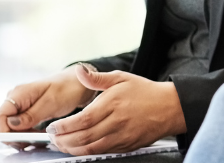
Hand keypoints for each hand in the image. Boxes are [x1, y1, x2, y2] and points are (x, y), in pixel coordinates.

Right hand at [0, 65, 96, 133]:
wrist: (80, 83)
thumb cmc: (68, 89)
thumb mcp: (51, 103)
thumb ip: (31, 115)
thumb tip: (11, 125)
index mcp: (19, 93)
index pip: (0, 116)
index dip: (5, 131)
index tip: (19, 141)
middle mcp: (16, 98)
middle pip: (4, 123)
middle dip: (14, 135)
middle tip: (30, 143)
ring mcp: (21, 103)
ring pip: (12, 125)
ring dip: (21, 135)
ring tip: (36, 139)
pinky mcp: (27, 109)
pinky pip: (21, 124)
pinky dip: (27, 131)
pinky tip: (38, 134)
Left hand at [44, 65, 184, 154]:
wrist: (170, 107)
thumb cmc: (145, 92)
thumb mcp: (122, 78)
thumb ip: (97, 78)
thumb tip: (79, 71)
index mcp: (113, 103)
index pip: (82, 119)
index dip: (64, 126)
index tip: (52, 127)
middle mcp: (117, 121)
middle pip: (83, 137)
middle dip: (62, 140)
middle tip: (53, 137)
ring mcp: (122, 136)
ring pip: (90, 148)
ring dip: (71, 149)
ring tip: (62, 144)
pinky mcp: (126, 146)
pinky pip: (101, 152)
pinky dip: (86, 152)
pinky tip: (78, 147)